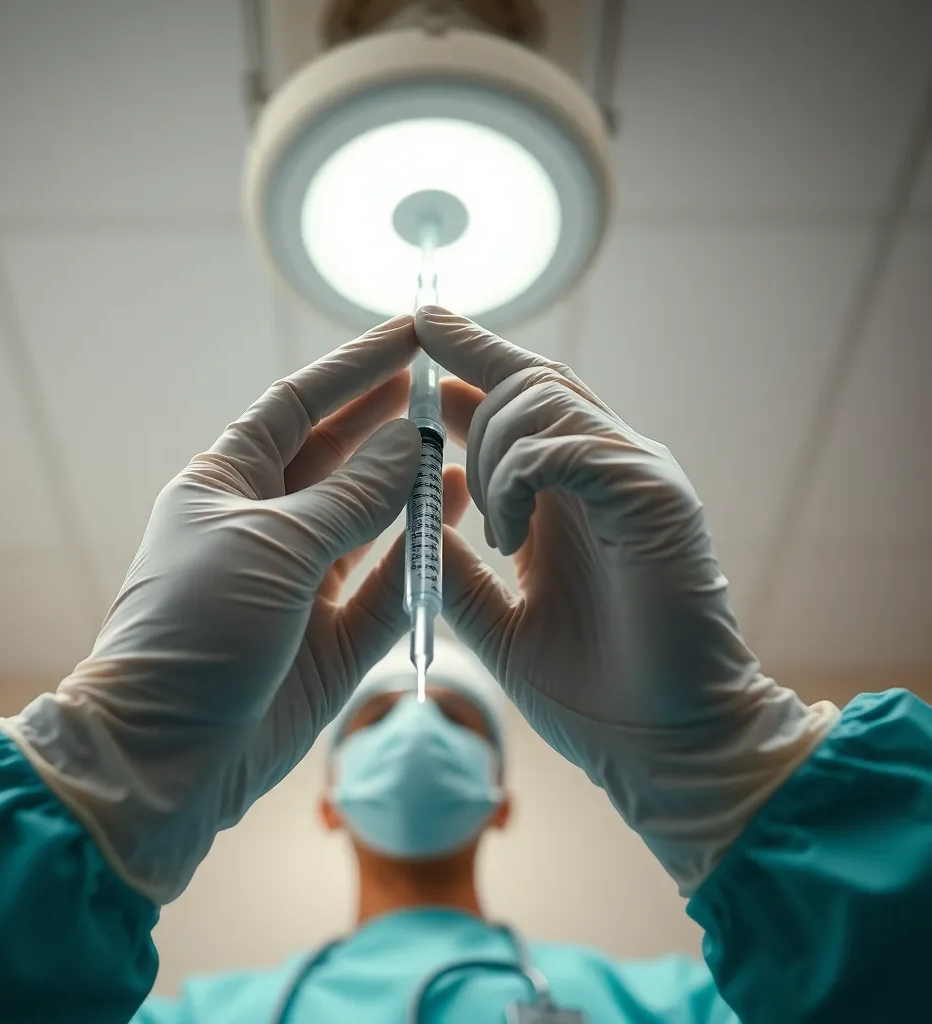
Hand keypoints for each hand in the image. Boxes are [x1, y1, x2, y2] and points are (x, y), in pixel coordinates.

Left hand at [1, 316, 467, 903]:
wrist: (168, 756)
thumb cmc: (200, 629)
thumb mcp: (277, 545)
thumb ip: (354, 494)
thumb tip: (413, 439)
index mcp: (226, 485)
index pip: (298, 404)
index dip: (353, 368)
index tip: (411, 335)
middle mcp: (265, 526)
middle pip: (338, 458)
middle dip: (387, 423)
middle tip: (445, 393)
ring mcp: (300, 584)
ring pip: (367, 522)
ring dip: (410, 491)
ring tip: (458, 458)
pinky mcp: (330, 639)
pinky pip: (385, 587)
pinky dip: (417, 558)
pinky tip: (449, 522)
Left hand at [415, 307, 837, 892]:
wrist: (665, 749)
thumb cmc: (591, 691)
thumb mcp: (497, 621)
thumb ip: (460, 566)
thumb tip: (421, 513)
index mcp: (568, 496)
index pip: (518, 400)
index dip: (472, 357)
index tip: (425, 325)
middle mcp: (604, 471)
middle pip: (531, 377)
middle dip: (472, 359)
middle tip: (427, 373)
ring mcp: (633, 477)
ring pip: (543, 398)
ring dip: (491, 446)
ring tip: (490, 525)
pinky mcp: (656, 498)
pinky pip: (569, 447)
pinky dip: (520, 478)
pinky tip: (506, 536)